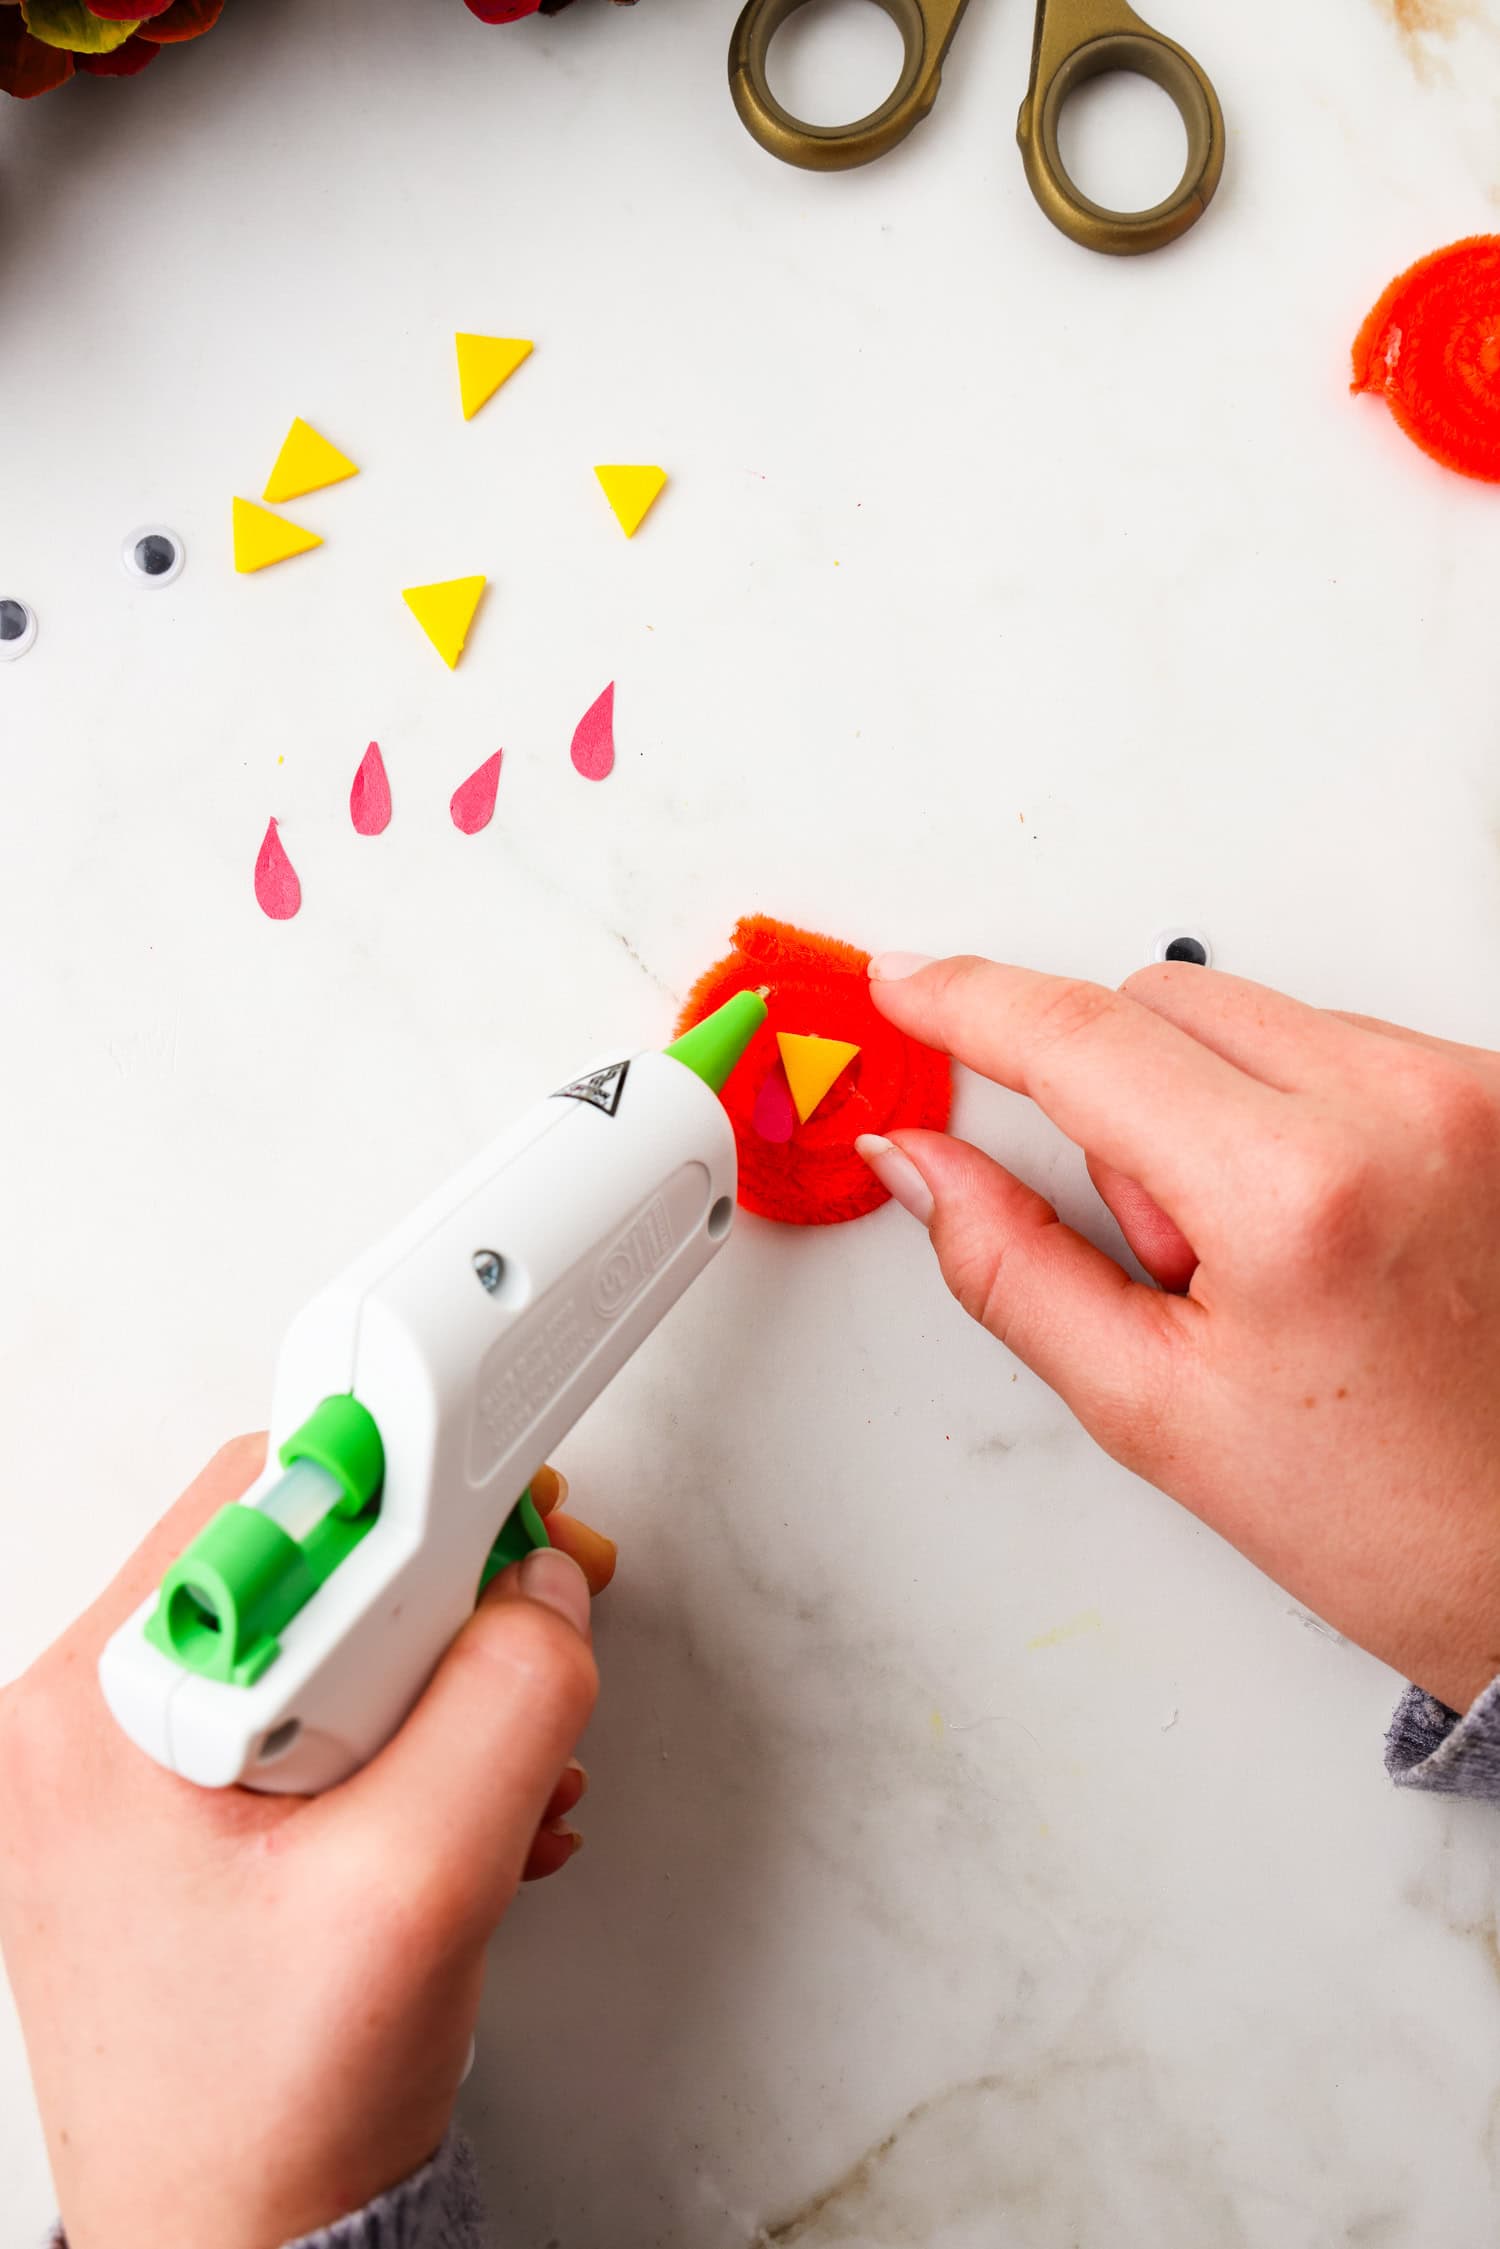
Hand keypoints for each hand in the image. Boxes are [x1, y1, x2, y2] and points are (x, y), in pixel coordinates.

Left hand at [0, 1438, 602, 2248]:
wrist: (239, 2241)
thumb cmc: (268, 2106)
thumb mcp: (423, 1888)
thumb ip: (506, 1707)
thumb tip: (544, 1588)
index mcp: (105, 1709)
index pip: (271, 1494)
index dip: (413, 1494)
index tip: (506, 1511)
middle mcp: (98, 1715)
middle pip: (307, 1546)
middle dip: (447, 1592)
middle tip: (528, 1641)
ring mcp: (136, 1762)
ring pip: (329, 1622)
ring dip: (444, 1675)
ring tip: (490, 1775)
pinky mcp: (183, 1801)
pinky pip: (319, 1696)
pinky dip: (412, 1731)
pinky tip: (463, 1806)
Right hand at [858, 954, 1499, 1713]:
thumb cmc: (1392, 1518)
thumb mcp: (1153, 1409)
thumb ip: (1008, 1263)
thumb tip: (919, 1161)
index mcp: (1298, 1190)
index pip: (1083, 1038)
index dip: (968, 1000)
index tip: (904, 981)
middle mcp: (1404, 1107)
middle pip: (1163, 1000)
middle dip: (1114, 1101)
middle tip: (1169, 1254)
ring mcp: (1469, 1091)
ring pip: (1250, 1017)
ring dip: (1211, 1110)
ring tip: (1267, 1260)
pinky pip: (1340, 1043)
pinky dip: (1296, 1112)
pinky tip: (1327, 1232)